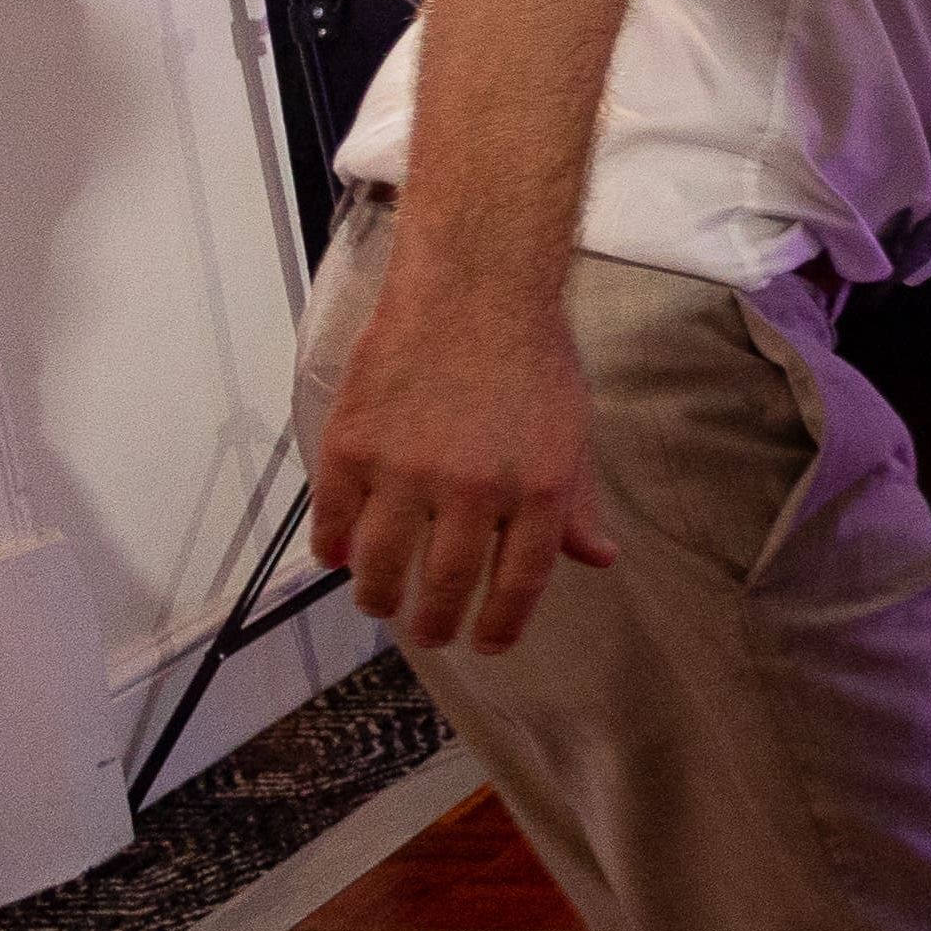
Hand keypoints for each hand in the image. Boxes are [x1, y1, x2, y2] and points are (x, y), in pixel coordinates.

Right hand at [309, 281, 621, 654]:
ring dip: (376, 595)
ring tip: (379, 601)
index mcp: (540, 490)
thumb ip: (577, 502)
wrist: (474, 286)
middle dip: (433, 623)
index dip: (500, 625)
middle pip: (444, 585)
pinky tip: (340, 556)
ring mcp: (407, 470)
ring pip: (378, 564)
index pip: (519, 583)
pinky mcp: (352, 446)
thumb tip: (598, 559)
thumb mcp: (571, 431)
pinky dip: (333, 548)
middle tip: (427, 632)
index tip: (486, 644)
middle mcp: (475, 489)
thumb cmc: (532, 356)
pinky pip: (332, 520)